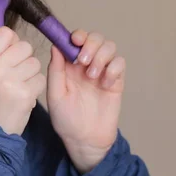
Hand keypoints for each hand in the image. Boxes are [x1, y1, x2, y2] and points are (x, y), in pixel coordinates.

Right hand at [0, 25, 45, 134]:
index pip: (6, 33)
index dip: (10, 41)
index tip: (7, 53)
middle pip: (24, 46)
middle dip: (22, 57)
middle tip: (15, 70)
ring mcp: (11, 81)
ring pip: (35, 62)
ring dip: (30, 72)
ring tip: (19, 84)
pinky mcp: (26, 95)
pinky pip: (40, 79)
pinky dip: (35, 86)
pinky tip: (24, 94)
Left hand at [47, 30, 125, 173]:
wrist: (84, 139)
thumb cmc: (65, 118)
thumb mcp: (55, 94)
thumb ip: (56, 70)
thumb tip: (55, 46)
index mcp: (68, 65)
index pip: (75, 39)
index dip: (76, 35)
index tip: (74, 41)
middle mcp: (86, 64)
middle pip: (95, 38)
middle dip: (90, 44)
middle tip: (82, 61)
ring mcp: (102, 71)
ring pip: (109, 46)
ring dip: (101, 56)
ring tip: (92, 76)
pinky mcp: (116, 81)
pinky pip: (120, 63)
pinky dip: (113, 70)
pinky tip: (105, 84)